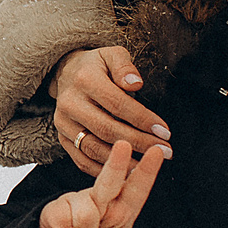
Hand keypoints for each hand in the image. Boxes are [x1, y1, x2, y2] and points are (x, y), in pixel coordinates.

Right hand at [36, 137, 171, 227]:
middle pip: (110, 181)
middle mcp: (102, 201)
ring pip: (84, 213)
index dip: (147, 171)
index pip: (137, 190)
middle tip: (122, 144)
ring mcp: (78, 201)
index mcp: (123, 212)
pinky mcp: (55, 207)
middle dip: (116, 163)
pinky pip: (61, 221)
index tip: (157, 151)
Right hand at [52, 46, 171, 179]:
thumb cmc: (97, 66)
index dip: (143, 119)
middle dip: (140, 143)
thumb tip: (135, 84)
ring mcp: (63, 123)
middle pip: (107, 129)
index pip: (118, 103)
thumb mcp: (112, 54)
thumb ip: (124, 66)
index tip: (165, 132)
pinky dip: (104, 170)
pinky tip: (126, 173)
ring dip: (124, 161)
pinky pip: (82, 160)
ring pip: (94, 148)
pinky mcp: (62, 138)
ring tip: (149, 166)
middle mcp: (70, 103)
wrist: (66, 74)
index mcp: (85, 79)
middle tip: (165, 152)